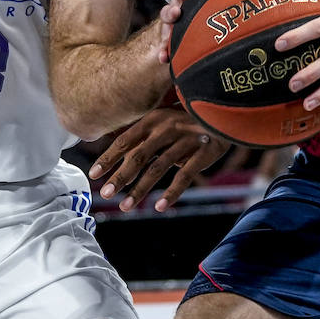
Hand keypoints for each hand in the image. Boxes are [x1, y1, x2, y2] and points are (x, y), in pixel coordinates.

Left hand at [88, 105, 229, 211]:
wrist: (225, 111)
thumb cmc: (188, 118)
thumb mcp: (163, 119)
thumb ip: (143, 135)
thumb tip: (117, 154)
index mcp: (153, 119)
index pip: (125, 140)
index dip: (108, 158)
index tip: (93, 174)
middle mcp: (166, 128)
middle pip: (138, 156)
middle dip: (120, 177)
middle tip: (105, 194)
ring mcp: (185, 141)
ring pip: (157, 168)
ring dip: (139, 189)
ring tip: (125, 206)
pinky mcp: (202, 153)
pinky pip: (184, 176)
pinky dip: (171, 193)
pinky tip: (160, 207)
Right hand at [155, 0, 236, 61]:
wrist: (188, 26)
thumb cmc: (202, 1)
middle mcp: (179, 0)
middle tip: (182, 4)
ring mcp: (172, 19)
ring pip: (167, 15)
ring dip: (170, 15)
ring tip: (175, 16)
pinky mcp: (169, 38)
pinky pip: (164, 44)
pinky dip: (163, 50)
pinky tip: (163, 58)